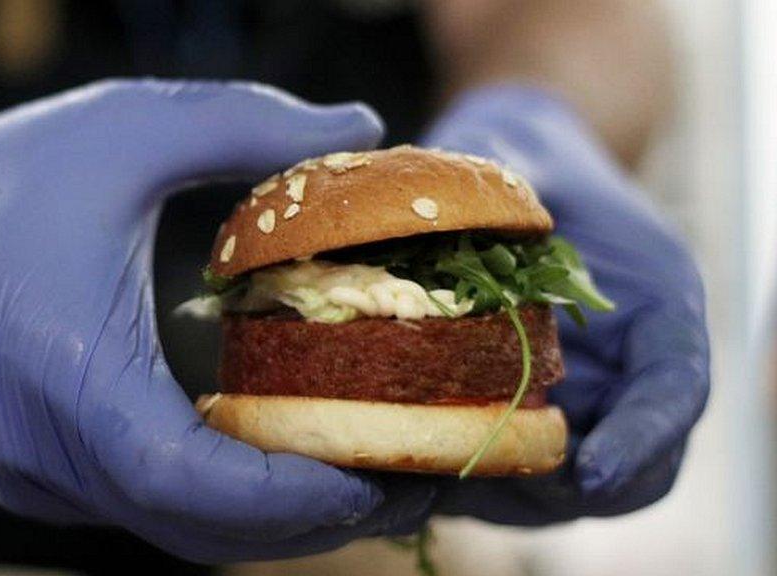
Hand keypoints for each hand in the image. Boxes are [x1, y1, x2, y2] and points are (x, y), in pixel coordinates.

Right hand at [0, 80, 437, 561]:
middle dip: (317, 519)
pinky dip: (223, 504)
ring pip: (179, 534)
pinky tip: (276, 463)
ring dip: (276, 519)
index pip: (194, 486)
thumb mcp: (122, 130)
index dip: (298, 496)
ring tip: (364, 472)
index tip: (386, 467)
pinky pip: (147, 512)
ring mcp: (38, 481)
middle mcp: (49, 456)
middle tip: (414, 475)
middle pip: (204, 531)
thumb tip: (359, 123)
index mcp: (66, 378)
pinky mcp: (38, 480)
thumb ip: (247, 125)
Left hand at [422, 86, 708, 523]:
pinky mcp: (536, 419)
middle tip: (489, 481)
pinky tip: (419, 469)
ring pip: (574, 490)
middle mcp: (629, 368)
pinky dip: (479, 486)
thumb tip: (480, 187)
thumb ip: (518, 182)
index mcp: (655, 306)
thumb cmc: (526, 163)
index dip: (641, 439)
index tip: (589, 470)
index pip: (674, 388)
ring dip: (514, 497)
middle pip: (633, 468)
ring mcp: (587, 401)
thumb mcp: (527, 160)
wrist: (512, 177)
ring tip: (445, 482)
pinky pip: (521, 480)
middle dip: (568, 489)